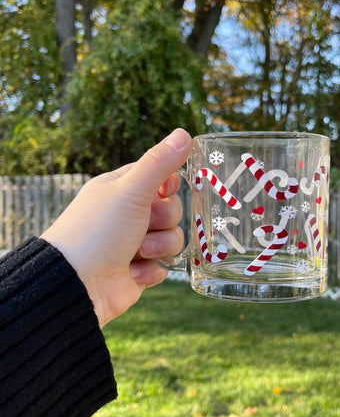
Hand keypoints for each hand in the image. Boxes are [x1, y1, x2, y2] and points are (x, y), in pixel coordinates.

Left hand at [41, 128, 191, 326]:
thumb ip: (160, 163)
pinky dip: (151, 270)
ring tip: (136, 253)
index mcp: (121, 189)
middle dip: (162, 220)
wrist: (79, 283)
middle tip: (143, 225)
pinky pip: (164, 265)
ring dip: (159, 246)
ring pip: (173, 238)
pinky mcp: (140, 270)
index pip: (160, 178)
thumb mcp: (130, 190)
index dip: (168, 185)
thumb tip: (184, 133)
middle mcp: (128, 214)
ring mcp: (135, 243)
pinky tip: (132, 272)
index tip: (164, 190)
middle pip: (172, 209)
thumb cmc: (98, 230)